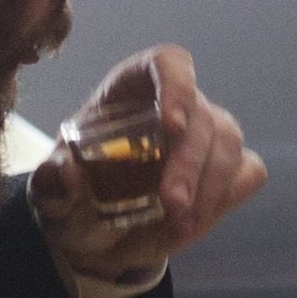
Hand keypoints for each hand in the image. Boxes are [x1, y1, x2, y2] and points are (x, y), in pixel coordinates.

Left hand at [29, 45, 267, 283]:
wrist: (97, 233)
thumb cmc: (73, 197)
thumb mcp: (49, 193)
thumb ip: (51, 182)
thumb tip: (65, 171)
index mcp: (132, 89)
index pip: (168, 63)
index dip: (177, 86)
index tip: (172, 127)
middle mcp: (175, 104)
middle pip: (202, 114)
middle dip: (190, 162)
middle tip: (171, 204)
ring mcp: (206, 134)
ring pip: (228, 143)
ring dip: (210, 185)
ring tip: (180, 224)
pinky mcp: (226, 168)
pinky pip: (247, 172)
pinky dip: (225, 197)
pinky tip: (192, 222)